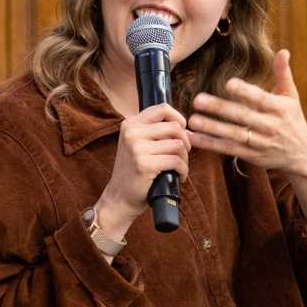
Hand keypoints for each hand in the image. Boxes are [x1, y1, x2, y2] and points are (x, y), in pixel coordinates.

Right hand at [94, 101, 189, 232]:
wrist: (119, 197)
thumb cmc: (134, 171)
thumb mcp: (138, 145)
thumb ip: (157, 132)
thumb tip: (187, 129)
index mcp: (130, 124)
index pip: (163, 108)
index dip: (179, 118)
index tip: (182, 132)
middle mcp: (132, 133)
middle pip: (174, 127)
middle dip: (186, 142)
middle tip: (182, 155)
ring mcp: (137, 148)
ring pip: (178, 145)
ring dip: (185, 159)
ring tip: (179, 168)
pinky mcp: (144, 164)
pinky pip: (176, 161)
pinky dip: (183, 170)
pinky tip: (179, 177)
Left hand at [188, 50, 306, 179]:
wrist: (302, 154)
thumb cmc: (293, 118)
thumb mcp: (291, 96)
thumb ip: (283, 73)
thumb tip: (283, 50)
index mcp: (279, 108)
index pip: (260, 98)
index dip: (245, 91)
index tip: (228, 83)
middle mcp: (270, 126)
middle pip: (242, 116)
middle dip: (219, 108)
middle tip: (198, 100)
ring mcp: (260, 143)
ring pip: (233, 135)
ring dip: (211, 129)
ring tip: (192, 120)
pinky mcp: (251, 156)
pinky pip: (228, 150)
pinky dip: (210, 145)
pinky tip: (193, 138)